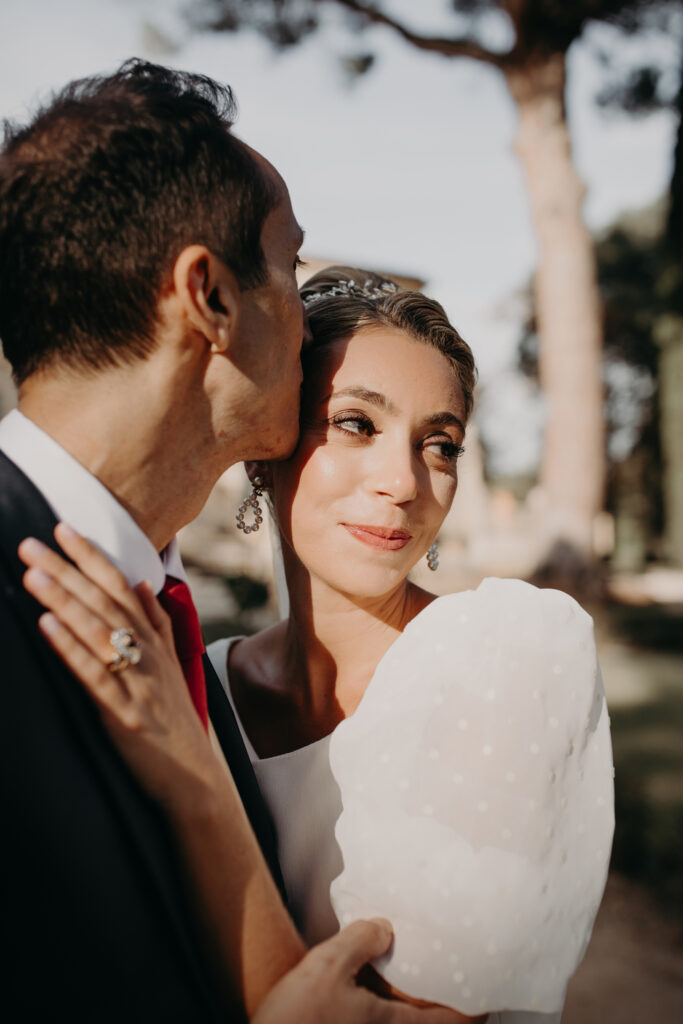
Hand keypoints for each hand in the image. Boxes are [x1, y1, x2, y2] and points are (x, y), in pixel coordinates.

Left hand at [19, 523, 219, 814]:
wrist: (195, 779)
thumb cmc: (175, 722)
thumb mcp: (172, 666)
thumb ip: (158, 624)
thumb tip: (142, 583)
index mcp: (156, 641)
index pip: (121, 587)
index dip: (92, 556)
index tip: (63, 528)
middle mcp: (148, 654)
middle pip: (104, 602)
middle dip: (66, 569)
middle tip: (31, 542)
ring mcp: (137, 682)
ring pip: (97, 630)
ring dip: (63, 598)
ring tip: (32, 573)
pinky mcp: (123, 713)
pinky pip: (92, 673)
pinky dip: (68, 646)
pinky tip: (45, 624)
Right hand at [253, 919, 476, 1023]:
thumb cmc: (296, 1021)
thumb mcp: (329, 965)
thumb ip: (361, 941)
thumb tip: (386, 928)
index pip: (446, 1023)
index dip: (471, 1013)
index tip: (487, 1001)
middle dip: (443, 1010)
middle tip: (457, 987)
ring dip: (412, 1008)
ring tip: (416, 985)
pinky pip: (378, 1022)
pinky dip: (384, 1009)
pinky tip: (371, 989)